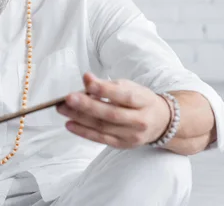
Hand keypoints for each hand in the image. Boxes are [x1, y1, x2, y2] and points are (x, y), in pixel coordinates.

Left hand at [56, 73, 170, 148]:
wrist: (160, 122)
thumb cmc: (140, 100)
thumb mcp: (128, 87)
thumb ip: (106, 84)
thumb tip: (87, 78)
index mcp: (143, 100)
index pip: (124, 96)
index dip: (105, 90)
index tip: (88, 83)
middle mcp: (139, 120)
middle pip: (111, 114)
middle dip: (87, 106)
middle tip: (67, 99)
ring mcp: (132, 135)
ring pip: (103, 127)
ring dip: (80, 118)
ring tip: (63, 109)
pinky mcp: (123, 145)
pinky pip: (101, 139)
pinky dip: (84, 132)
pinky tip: (69, 124)